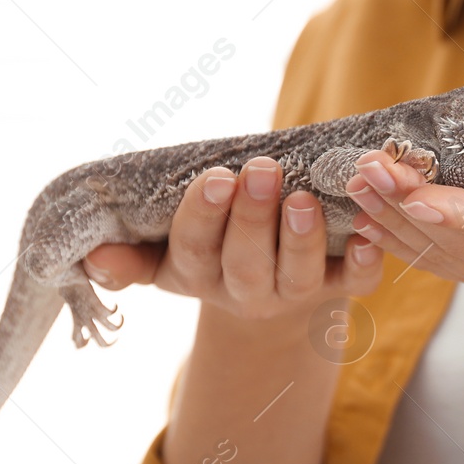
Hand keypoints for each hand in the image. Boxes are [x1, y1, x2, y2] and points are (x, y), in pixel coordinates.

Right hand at [82, 156, 383, 320]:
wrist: (269, 288)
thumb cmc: (212, 246)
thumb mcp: (165, 252)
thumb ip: (130, 256)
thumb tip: (92, 257)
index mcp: (197, 275)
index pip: (193, 249)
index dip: (204, 215)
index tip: (216, 177)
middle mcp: (246, 292)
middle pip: (246, 263)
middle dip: (253, 217)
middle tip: (262, 170)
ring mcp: (295, 293)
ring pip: (298, 276)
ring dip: (301, 237)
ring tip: (303, 196)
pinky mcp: (341, 288)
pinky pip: (357, 285)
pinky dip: (368, 261)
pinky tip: (371, 231)